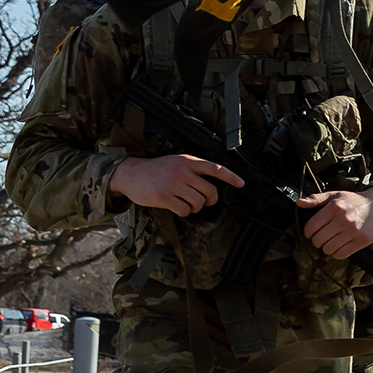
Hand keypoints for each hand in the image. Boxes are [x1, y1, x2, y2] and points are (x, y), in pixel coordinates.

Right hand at [111, 154, 241, 216]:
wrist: (130, 173)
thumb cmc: (156, 169)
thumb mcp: (176, 162)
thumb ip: (193, 169)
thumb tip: (211, 185)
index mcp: (188, 160)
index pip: (215, 168)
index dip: (231, 177)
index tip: (241, 184)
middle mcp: (182, 171)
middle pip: (210, 191)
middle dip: (210, 200)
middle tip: (204, 202)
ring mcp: (173, 183)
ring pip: (198, 202)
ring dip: (195, 207)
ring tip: (186, 203)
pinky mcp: (164, 196)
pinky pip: (185, 210)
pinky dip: (184, 212)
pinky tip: (177, 207)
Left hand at [298, 188, 372, 259]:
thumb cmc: (354, 201)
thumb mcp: (334, 195)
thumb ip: (316, 199)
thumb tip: (299, 203)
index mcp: (334, 207)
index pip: (311, 227)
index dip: (308, 232)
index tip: (312, 232)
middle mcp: (343, 219)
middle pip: (318, 240)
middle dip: (317, 241)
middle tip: (322, 238)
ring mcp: (353, 231)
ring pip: (328, 249)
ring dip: (327, 248)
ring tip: (331, 242)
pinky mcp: (361, 241)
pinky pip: (341, 254)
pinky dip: (337, 253)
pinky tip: (340, 246)